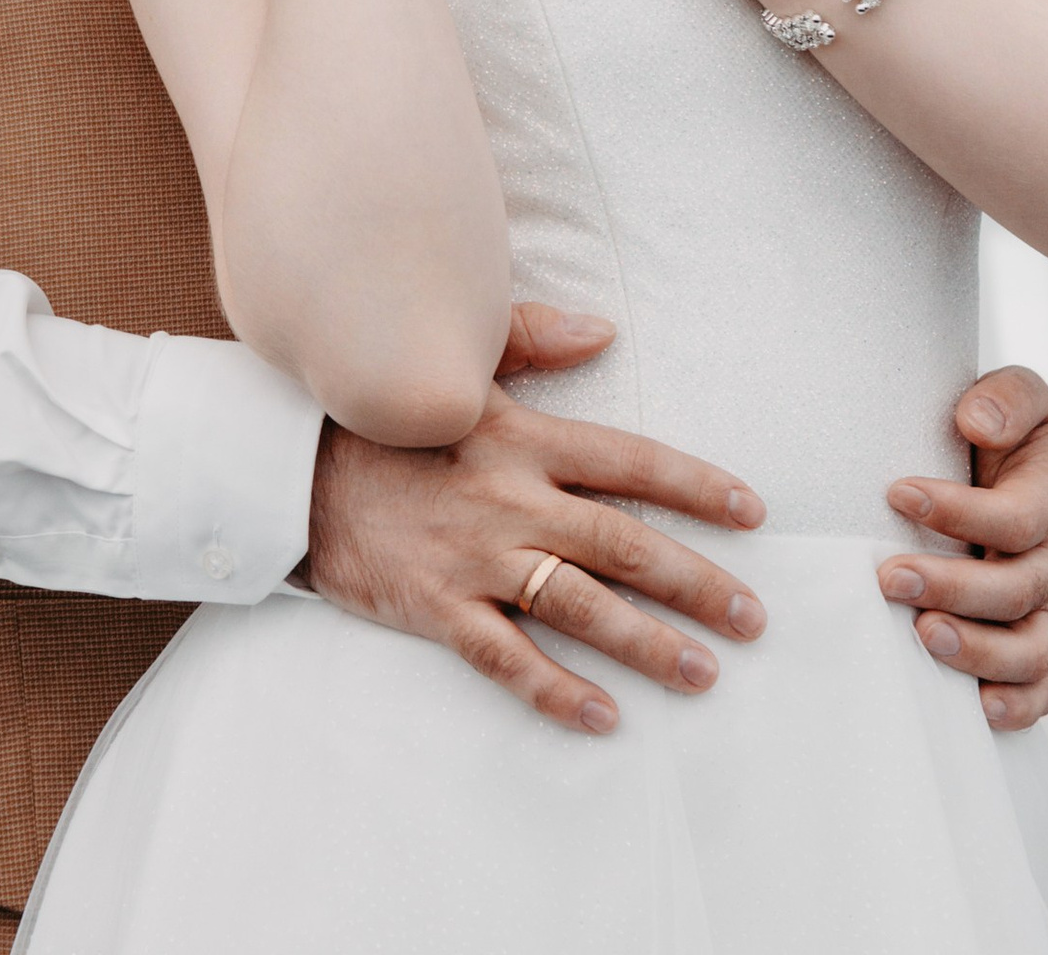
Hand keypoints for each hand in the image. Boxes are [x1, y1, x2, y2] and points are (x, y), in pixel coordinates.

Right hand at [305, 304, 768, 734]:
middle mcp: (511, 500)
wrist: (293, 470)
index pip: (629, 461)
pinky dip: (556, 690)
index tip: (752, 512)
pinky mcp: (438, 608)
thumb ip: (534, 341)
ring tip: (704, 673)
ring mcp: (476, 560)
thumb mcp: (459, 367)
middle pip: (622, 543)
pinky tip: (603, 717)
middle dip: (696, 583)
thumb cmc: (385, 416)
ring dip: (647, 643)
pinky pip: (506, 658)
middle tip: (754, 617)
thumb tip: (605, 331)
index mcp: (522, 438)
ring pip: (579, 607)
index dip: (695, 486)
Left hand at [877, 366, 1047, 729]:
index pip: (1015, 519)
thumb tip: (975, 421)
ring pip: (1030, 649)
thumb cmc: (1012, 433)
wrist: (1033, 474)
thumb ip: (1005, 398)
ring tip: (923, 637)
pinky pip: (1039, 688)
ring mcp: (1043, 608)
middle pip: (1015, 590)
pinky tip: (977, 707)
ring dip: (978, 651)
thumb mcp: (1020, 395)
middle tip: (889, 577)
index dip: (959, 511)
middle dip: (951, 587)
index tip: (897, 492)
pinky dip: (1016, 705)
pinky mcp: (1030, 640)